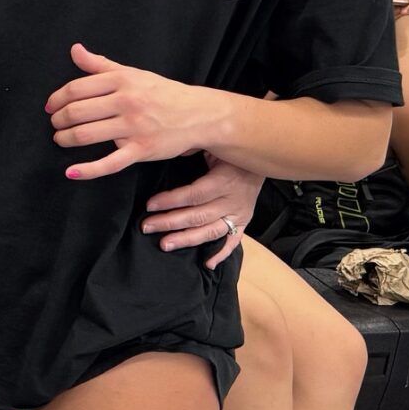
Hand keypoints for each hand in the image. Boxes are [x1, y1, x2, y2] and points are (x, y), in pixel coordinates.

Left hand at [46, 42, 220, 179]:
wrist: (200, 114)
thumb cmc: (163, 93)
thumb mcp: (133, 73)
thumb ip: (101, 64)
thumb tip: (74, 50)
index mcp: (122, 80)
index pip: (76, 89)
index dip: (56, 99)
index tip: (50, 107)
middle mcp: (127, 102)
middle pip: (77, 112)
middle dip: (58, 120)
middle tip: (54, 124)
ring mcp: (134, 127)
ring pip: (87, 135)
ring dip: (65, 139)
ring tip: (60, 139)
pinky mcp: (142, 149)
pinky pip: (109, 163)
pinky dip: (87, 170)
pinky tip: (71, 172)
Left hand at [140, 155, 261, 268]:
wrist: (262, 159)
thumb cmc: (230, 151)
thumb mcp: (214, 145)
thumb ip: (192, 149)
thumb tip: (166, 147)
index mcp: (224, 180)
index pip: (194, 195)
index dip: (171, 201)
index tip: (150, 205)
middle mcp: (233, 200)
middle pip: (198, 216)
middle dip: (170, 222)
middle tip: (146, 227)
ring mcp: (240, 214)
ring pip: (211, 231)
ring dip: (187, 239)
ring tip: (164, 244)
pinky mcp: (244, 222)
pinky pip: (233, 241)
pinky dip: (221, 253)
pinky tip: (207, 264)